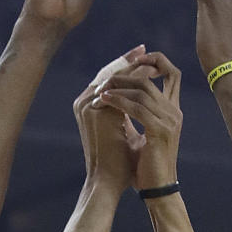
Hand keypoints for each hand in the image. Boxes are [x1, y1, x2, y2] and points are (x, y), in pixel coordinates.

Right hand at [73, 46, 146, 196]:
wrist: (107, 182)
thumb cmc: (118, 164)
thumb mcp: (122, 132)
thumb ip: (125, 115)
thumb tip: (140, 102)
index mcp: (89, 109)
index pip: (108, 82)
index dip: (126, 69)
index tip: (144, 58)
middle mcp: (84, 103)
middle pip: (107, 73)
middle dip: (128, 61)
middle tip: (144, 49)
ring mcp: (85, 104)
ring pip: (110, 75)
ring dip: (130, 64)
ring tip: (147, 55)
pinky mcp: (91, 108)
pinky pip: (113, 84)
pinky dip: (129, 76)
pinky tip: (145, 68)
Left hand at [94, 51, 182, 191]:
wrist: (157, 188)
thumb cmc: (147, 165)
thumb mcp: (142, 133)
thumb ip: (136, 113)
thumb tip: (117, 94)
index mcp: (172, 110)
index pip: (172, 73)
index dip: (154, 60)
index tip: (133, 59)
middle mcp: (174, 112)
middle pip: (149, 77)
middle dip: (124, 74)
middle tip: (104, 79)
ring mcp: (169, 121)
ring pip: (141, 90)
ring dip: (117, 87)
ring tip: (100, 90)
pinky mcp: (160, 131)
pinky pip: (137, 108)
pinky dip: (118, 101)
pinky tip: (104, 100)